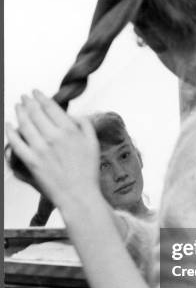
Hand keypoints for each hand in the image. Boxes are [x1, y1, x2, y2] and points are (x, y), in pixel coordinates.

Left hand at [6, 90, 100, 210]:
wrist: (79, 195)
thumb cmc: (88, 172)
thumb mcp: (94, 143)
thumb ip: (85, 125)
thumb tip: (74, 115)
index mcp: (70, 130)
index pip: (51, 107)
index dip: (41, 97)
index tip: (37, 92)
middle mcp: (54, 137)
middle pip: (35, 112)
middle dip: (28, 101)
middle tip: (25, 97)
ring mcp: (41, 149)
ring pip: (25, 124)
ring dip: (19, 112)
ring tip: (18, 107)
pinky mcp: (31, 161)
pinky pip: (16, 142)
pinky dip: (10, 131)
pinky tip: (8, 126)